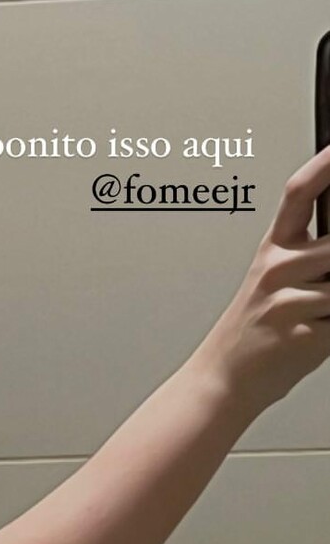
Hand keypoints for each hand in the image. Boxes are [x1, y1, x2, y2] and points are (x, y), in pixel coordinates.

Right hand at [196, 143, 329, 419]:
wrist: (224, 379)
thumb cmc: (254, 332)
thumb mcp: (276, 283)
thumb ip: (313, 258)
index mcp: (272, 249)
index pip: (299, 192)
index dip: (324, 164)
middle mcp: (278, 267)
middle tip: (326, 272)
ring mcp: (290, 299)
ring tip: (318, 312)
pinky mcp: (303, 331)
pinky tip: (315, 334)